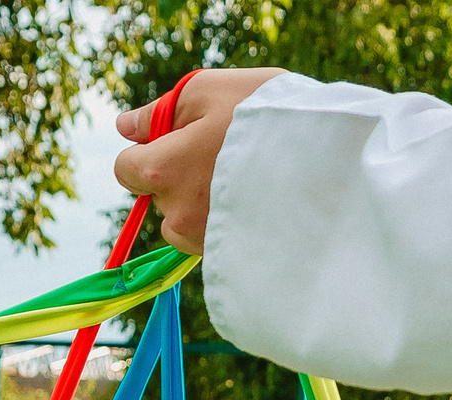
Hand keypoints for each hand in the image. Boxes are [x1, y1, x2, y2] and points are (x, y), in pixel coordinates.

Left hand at [113, 68, 285, 253]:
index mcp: (162, 171)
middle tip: (223, 152)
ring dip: (200, 203)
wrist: (326, 159)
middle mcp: (176, 214)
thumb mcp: (205, 91)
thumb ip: (157, 112)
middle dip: (178, 176)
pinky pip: (212, 239)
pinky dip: (224, 222)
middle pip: (158, 197)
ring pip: (184, 222)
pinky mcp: (230, 257)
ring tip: (243, 177)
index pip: (126, 169)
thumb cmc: (263, 114)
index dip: (148, 151)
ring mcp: (204, 241)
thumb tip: (125, 127)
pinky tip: (254, 199)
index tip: (180, 139)